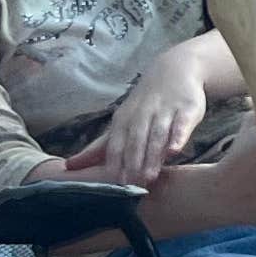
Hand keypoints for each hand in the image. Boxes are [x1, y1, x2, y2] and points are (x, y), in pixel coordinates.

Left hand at [82, 44, 209, 190]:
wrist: (174, 69)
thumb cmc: (145, 104)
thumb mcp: (121, 122)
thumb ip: (100, 147)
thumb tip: (69, 166)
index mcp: (123, 120)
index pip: (116, 145)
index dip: (115, 164)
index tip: (115, 187)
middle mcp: (142, 115)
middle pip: (135, 142)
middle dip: (133, 163)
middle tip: (133, 186)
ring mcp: (165, 111)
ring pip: (157, 135)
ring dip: (153, 155)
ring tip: (151, 176)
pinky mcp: (186, 109)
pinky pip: (181, 124)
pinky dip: (178, 136)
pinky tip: (176, 151)